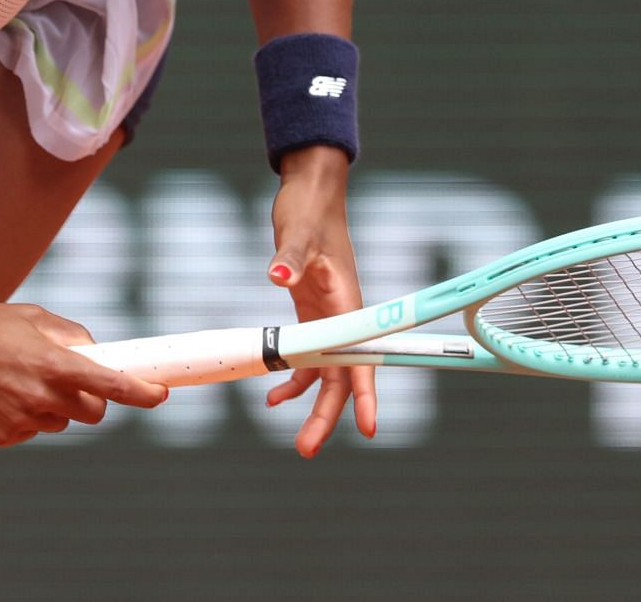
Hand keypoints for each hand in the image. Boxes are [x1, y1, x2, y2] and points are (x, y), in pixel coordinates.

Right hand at [0, 302, 166, 446]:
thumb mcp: (32, 316)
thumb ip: (71, 335)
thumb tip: (98, 353)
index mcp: (53, 363)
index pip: (112, 385)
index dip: (142, 393)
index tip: (160, 394)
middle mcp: (41, 396)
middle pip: (92, 414)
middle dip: (92, 400)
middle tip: (74, 380)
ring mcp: (21, 420)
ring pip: (59, 422)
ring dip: (54, 406)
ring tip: (20, 378)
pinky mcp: (1, 436)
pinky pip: (30, 430)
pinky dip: (25, 416)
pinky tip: (1, 393)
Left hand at [263, 147, 377, 456]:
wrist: (311, 190)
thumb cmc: (311, 209)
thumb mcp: (297, 233)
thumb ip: (288, 257)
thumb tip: (277, 276)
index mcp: (348, 302)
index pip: (361, 357)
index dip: (364, 394)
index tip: (368, 427)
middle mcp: (343, 315)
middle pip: (343, 377)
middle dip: (328, 415)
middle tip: (306, 449)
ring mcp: (327, 316)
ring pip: (327, 374)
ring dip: (313, 406)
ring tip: (298, 439)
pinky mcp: (311, 312)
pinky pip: (308, 356)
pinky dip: (294, 377)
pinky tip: (272, 393)